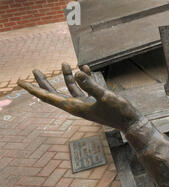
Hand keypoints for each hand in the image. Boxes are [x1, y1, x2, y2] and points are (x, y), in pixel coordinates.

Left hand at [18, 63, 142, 131]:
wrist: (131, 123)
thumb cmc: (119, 112)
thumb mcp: (105, 96)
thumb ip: (91, 85)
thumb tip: (77, 72)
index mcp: (75, 107)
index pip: (48, 97)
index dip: (33, 89)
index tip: (20, 82)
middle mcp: (77, 106)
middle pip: (55, 93)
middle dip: (44, 82)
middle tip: (34, 71)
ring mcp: (86, 104)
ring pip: (70, 89)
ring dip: (66, 77)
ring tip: (63, 63)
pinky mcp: (95, 102)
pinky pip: (84, 89)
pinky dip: (83, 78)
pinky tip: (83, 68)